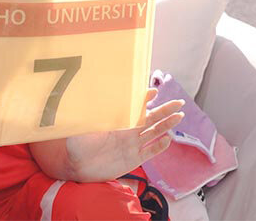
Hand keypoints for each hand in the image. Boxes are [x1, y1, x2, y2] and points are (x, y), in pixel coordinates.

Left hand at [64, 88, 184, 181]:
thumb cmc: (76, 144)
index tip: (154, 90)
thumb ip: (87, 115)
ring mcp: (131, 145)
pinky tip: (168, 139)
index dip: (144, 99)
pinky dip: (159, 146)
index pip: (134, 108)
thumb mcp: (81, 126)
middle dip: (164, 110)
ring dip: (166, 125)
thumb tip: (85, 99)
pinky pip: (149, 152)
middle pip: (150, 119)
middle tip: (179, 102)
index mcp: (116, 121)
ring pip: (153, 133)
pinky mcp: (133, 160)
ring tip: (179, 116)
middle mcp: (127, 131)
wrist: (76, 166)